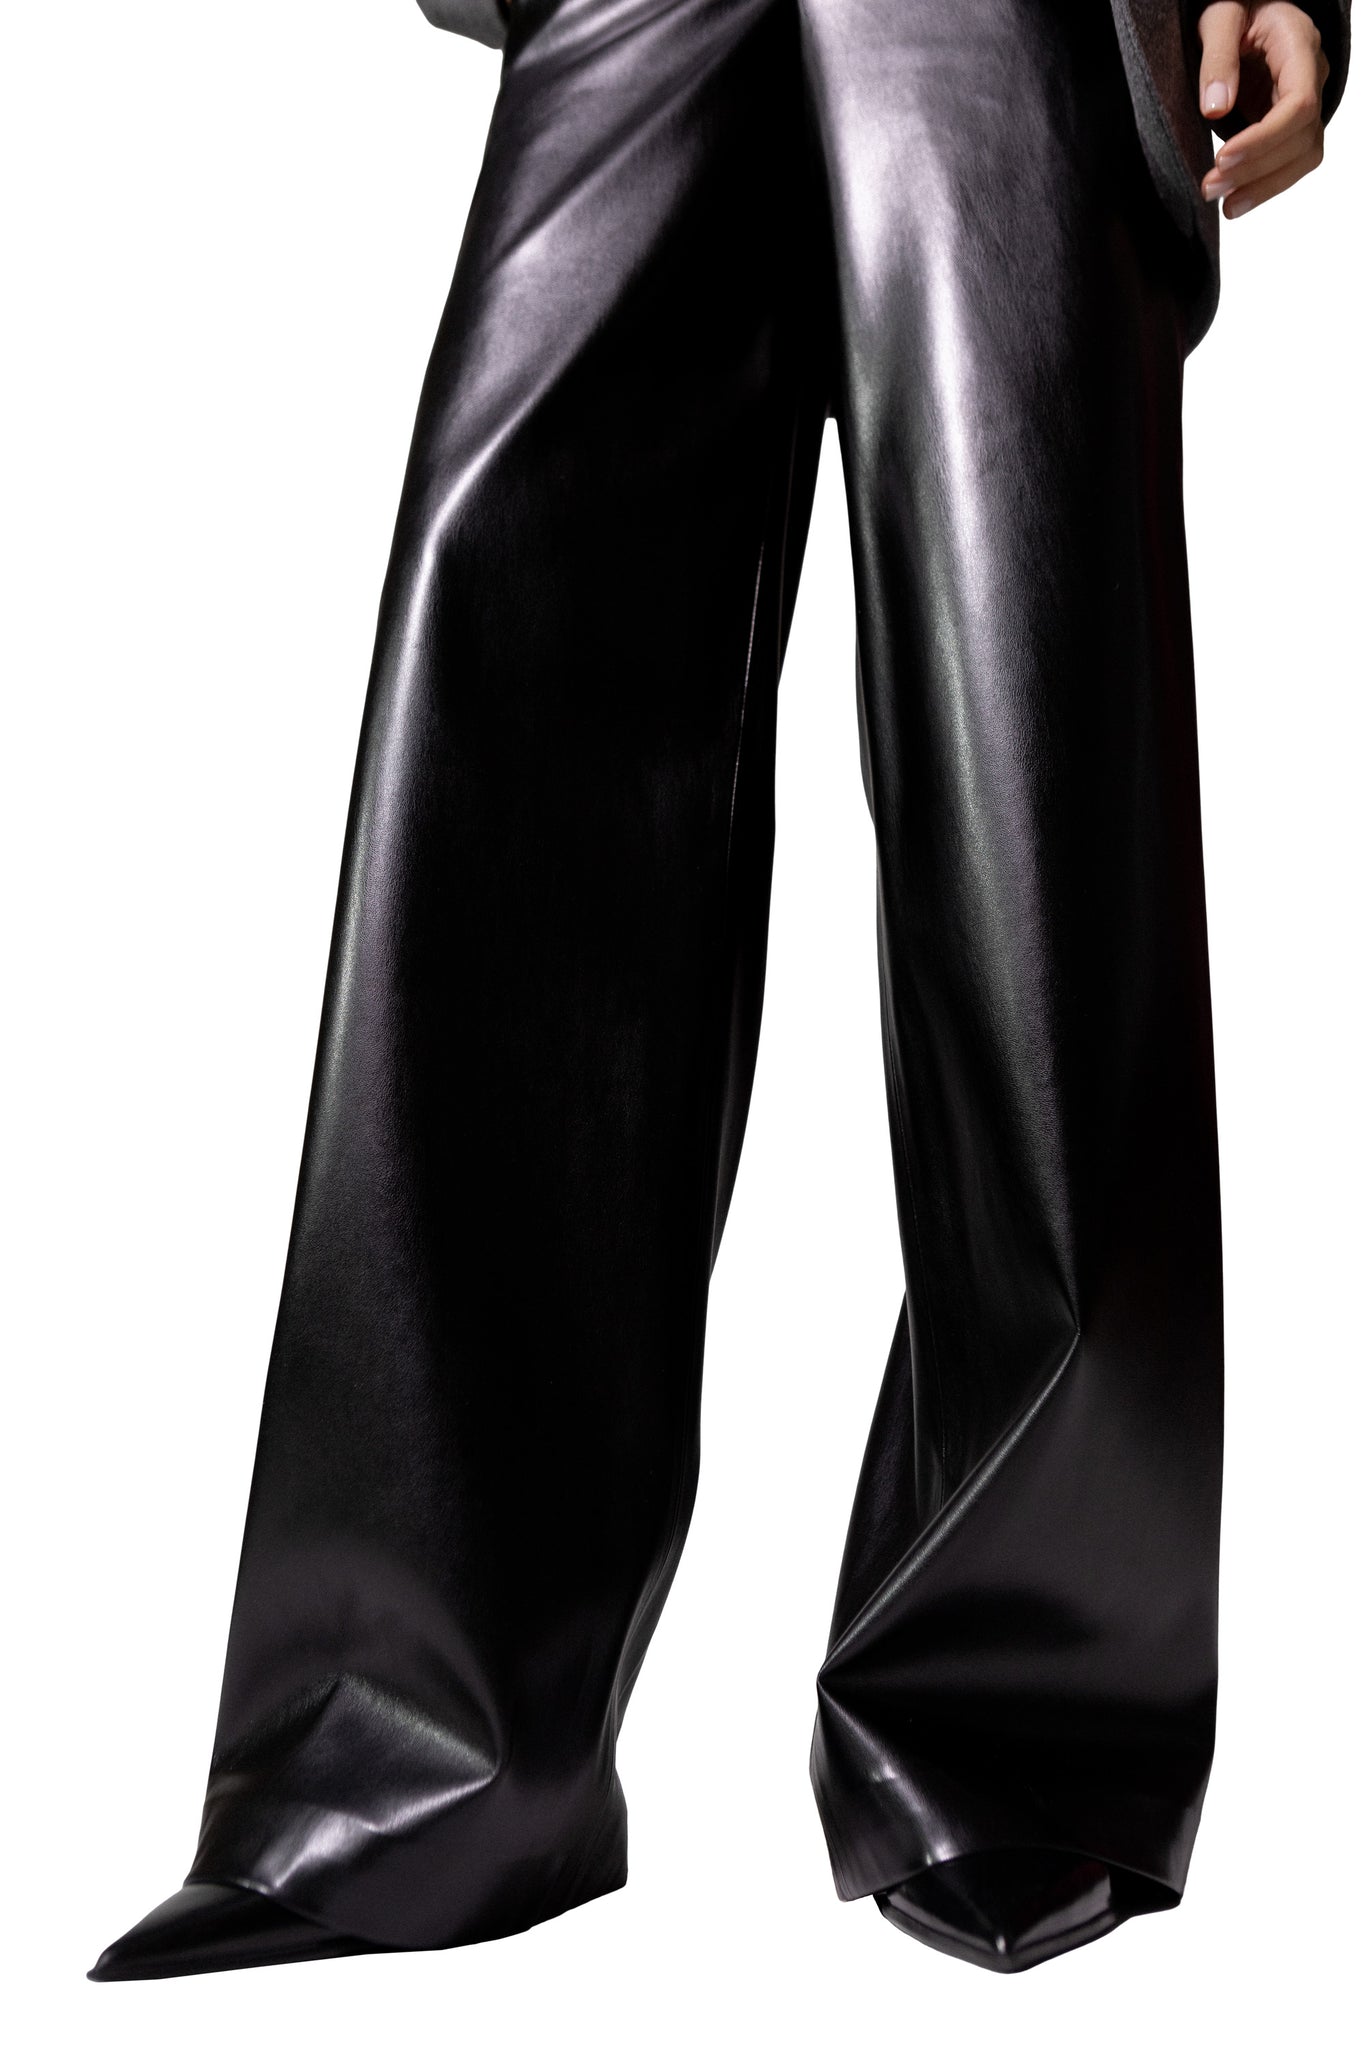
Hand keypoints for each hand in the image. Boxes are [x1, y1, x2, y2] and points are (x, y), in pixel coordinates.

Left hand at [1197, 3, 1329, 216]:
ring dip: (1263, 186)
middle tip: (1210, 187)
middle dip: (1256, 168)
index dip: (1264, 138)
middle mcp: (1312, 75)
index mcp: (1299, 44)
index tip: (1222, 158)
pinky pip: (1291, 161)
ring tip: (1223, 205)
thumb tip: (1215, 110)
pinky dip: (1266, 185)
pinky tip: (1236, 202)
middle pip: (1301, 135)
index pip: (1299, 102)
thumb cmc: (1237, 7)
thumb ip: (1217, 58)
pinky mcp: (1292, 123)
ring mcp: (1307, 101)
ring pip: (1302, 155)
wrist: (1247, 11)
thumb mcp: (1220, 17)